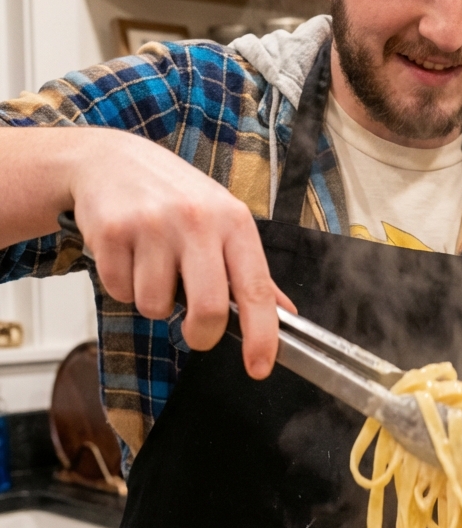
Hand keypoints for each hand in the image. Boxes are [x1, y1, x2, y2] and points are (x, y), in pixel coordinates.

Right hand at [70, 130, 293, 378]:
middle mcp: (197, 221)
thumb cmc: (175, 196)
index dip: (262, 336)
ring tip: (152, 266)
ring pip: (155, 306)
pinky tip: (128, 255)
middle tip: (197, 331)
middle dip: (201, 335)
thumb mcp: (222, 220)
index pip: (256, 289)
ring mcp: (153, 225)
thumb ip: (251, 270)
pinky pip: (120, 291)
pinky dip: (123, 285)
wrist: (111, 160)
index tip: (260, 367)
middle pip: (208, 310)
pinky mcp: (113, 232)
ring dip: (152, 301)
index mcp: (234, 222)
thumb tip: (285, 314)